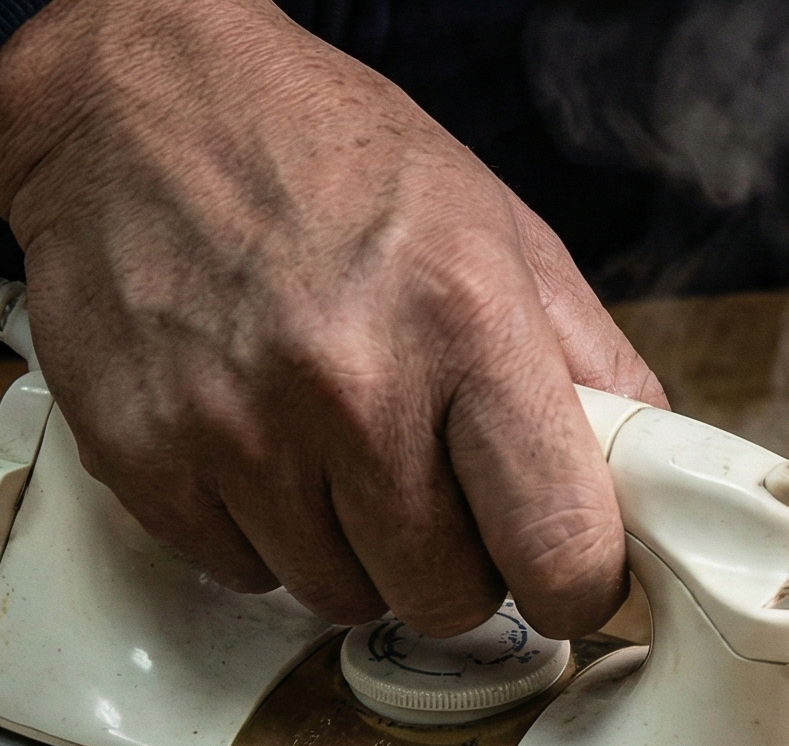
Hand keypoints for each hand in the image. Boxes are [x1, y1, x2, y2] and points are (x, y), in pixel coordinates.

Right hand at [0, 0, 666, 636]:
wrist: (137, 102)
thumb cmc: (329, 158)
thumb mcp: (502, 232)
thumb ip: (593, 366)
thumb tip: (651, 484)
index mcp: (467, 320)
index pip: (561, 548)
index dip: (576, 583)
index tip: (565, 571)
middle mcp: (353, 385)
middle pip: (448, 598)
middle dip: (459, 564)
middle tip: (439, 487)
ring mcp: (239, 429)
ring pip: (342, 599)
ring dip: (357, 552)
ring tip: (340, 447)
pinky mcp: (145, 458)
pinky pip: (242, 574)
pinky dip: (262, 534)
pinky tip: (263, 444)